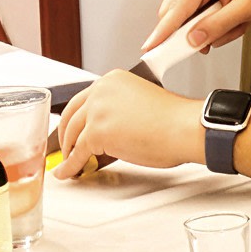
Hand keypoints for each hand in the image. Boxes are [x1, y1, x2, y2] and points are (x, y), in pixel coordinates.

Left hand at [51, 70, 202, 178]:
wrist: (184, 128)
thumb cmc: (174, 120)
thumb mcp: (140, 103)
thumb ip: (118, 111)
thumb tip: (105, 132)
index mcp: (113, 80)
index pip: (83, 100)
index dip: (75, 119)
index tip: (72, 129)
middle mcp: (102, 90)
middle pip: (71, 115)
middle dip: (66, 135)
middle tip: (66, 148)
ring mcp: (97, 111)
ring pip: (72, 135)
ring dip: (68, 152)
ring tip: (68, 163)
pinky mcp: (97, 133)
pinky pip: (77, 154)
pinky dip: (70, 166)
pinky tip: (68, 171)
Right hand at [142, 0, 250, 53]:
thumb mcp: (246, 8)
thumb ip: (218, 26)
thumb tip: (193, 40)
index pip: (177, 8)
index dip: (163, 32)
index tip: (151, 48)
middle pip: (175, 14)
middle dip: (196, 31)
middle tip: (219, 36)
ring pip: (186, 17)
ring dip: (209, 28)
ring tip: (236, 21)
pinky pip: (195, 14)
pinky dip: (212, 23)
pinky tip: (231, 19)